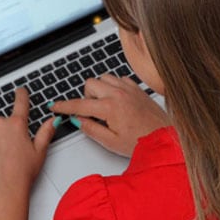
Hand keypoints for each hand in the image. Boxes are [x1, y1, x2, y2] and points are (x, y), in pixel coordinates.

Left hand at [0, 88, 56, 205]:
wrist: (5, 191)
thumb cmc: (23, 174)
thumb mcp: (40, 151)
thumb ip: (46, 132)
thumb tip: (53, 120)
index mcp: (18, 124)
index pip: (20, 102)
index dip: (21, 95)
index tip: (20, 91)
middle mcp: (0, 125)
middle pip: (3, 122)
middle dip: (7, 132)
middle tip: (12, 150)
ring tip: (1, 158)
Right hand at [51, 74, 166, 156]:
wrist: (165, 137)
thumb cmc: (142, 142)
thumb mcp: (111, 142)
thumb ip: (90, 129)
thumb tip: (77, 120)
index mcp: (110, 107)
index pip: (79, 104)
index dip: (64, 106)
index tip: (55, 106)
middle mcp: (119, 93)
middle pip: (89, 84)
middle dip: (86, 97)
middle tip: (92, 113)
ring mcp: (129, 88)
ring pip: (103, 78)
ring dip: (99, 90)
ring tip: (105, 107)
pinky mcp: (137, 87)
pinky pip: (118, 78)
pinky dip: (113, 86)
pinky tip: (117, 100)